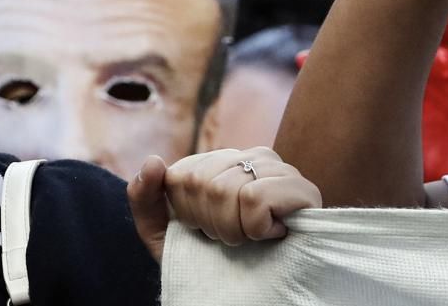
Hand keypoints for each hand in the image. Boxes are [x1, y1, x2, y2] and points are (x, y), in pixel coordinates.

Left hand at [127, 147, 320, 260]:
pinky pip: (255, 198)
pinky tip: (272, 235)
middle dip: (211, 224)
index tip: (207, 229)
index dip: (188, 215)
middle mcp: (250, 155)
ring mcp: (278, 169)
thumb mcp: (162, 233)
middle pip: (202, 183)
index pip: (181, 176)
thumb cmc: (208, 260)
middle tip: (232, 237)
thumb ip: (144, 197)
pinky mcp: (303, 189)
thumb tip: (154, 161)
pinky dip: (256, 228)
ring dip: (233, 230)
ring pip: (227, 190)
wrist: (248, 295)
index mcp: (218, 160)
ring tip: (252, 237)